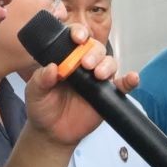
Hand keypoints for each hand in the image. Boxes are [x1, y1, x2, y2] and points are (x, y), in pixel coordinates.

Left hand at [22, 25, 138, 146]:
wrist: (52, 133)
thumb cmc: (42, 108)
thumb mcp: (34, 92)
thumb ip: (40, 79)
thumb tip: (52, 68)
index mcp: (66, 59)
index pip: (75, 39)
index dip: (79, 33)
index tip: (77, 37)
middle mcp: (84, 66)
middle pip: (96, 48)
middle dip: (93, 52)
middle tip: (86, 64)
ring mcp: (97, 79)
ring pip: (110, 63)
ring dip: (107, 65)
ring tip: (98, 75)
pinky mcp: (108, 94)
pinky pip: (122, 85)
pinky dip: (130, 80)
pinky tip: (132, 78)